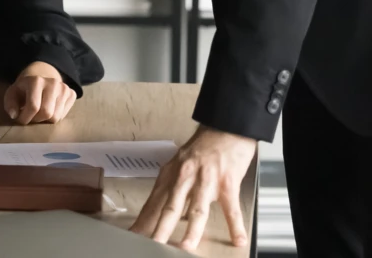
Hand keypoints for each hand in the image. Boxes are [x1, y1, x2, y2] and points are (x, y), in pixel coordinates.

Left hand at [3, 62, 75, 123]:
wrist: (41, 76)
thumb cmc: (24, 89)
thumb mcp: (12, 93)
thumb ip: (10, 104)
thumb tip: (14, 115)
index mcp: (36, 80)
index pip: (33, 106)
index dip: (25, 117)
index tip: (20, 119)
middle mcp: (53, 83)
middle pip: (47, 113)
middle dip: (36, 120)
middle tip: (31, 117)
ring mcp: (64, 88)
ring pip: (56, 117)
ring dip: (45, 120)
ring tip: (39, 113)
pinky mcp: (72, 94)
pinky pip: (63, 116)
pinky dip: (55, 117)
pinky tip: (49, 109)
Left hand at [131, 125, 255, 251]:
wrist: (226, 126)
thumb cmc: (205, 145)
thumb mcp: (182, 163)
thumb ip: (173, 186)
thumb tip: (165, 209)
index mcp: (172, 174)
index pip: (154, 202)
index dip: (144, 220)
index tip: (134, 234)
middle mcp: (186, 177)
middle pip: (170, 207)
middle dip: (160, 229)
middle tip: (152, 245)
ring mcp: (206, 180)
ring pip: (196, 210)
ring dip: (191, 231)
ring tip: (185, 248)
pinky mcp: (227, 181)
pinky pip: (231, 207)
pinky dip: (234, 225)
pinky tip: (237, 239)